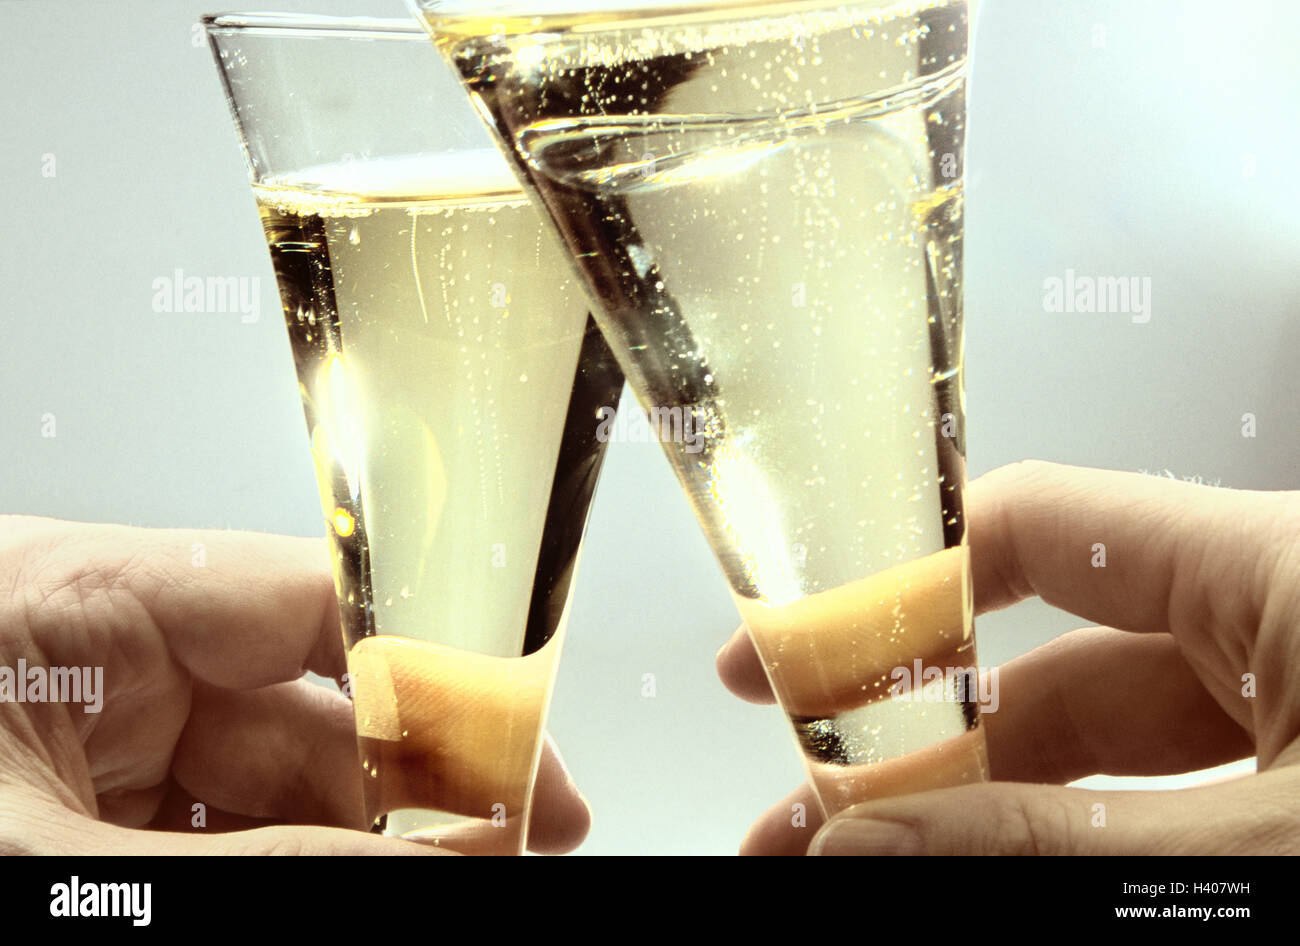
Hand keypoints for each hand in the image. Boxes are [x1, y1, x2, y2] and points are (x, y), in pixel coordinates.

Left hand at [0, 516, 589, 854]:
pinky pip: (216, 825)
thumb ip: (285, 861)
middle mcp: (94, 655)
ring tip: (442, 869)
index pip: (308, 596)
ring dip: (360, 839)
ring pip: (275, 781)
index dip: (434, 669)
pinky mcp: (80, 804)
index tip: (518, 753)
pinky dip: (284, 863)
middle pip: (310, 703)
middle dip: (412, 785)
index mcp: (75, 602)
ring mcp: (89, 739)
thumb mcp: (76, 868)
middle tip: (506, 844)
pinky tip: (348, 884)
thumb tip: (454, 850)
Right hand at [717, 460, 1298, 854]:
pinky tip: (971, 866)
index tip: (793, 649)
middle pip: (1050, 656)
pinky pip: (1151, 786)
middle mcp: (1274, 612)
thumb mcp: (1255, 850)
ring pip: (1096, 741)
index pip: (1040, 527)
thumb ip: (1057, 838)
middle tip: (804, 799)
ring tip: (859, 856)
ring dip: (972, 805)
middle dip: (916, 739)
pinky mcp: (1292, 771)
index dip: (899, 584)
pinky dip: (1058, 831)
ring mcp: (1288, 698)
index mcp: (1279, 566)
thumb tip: (867, 841)